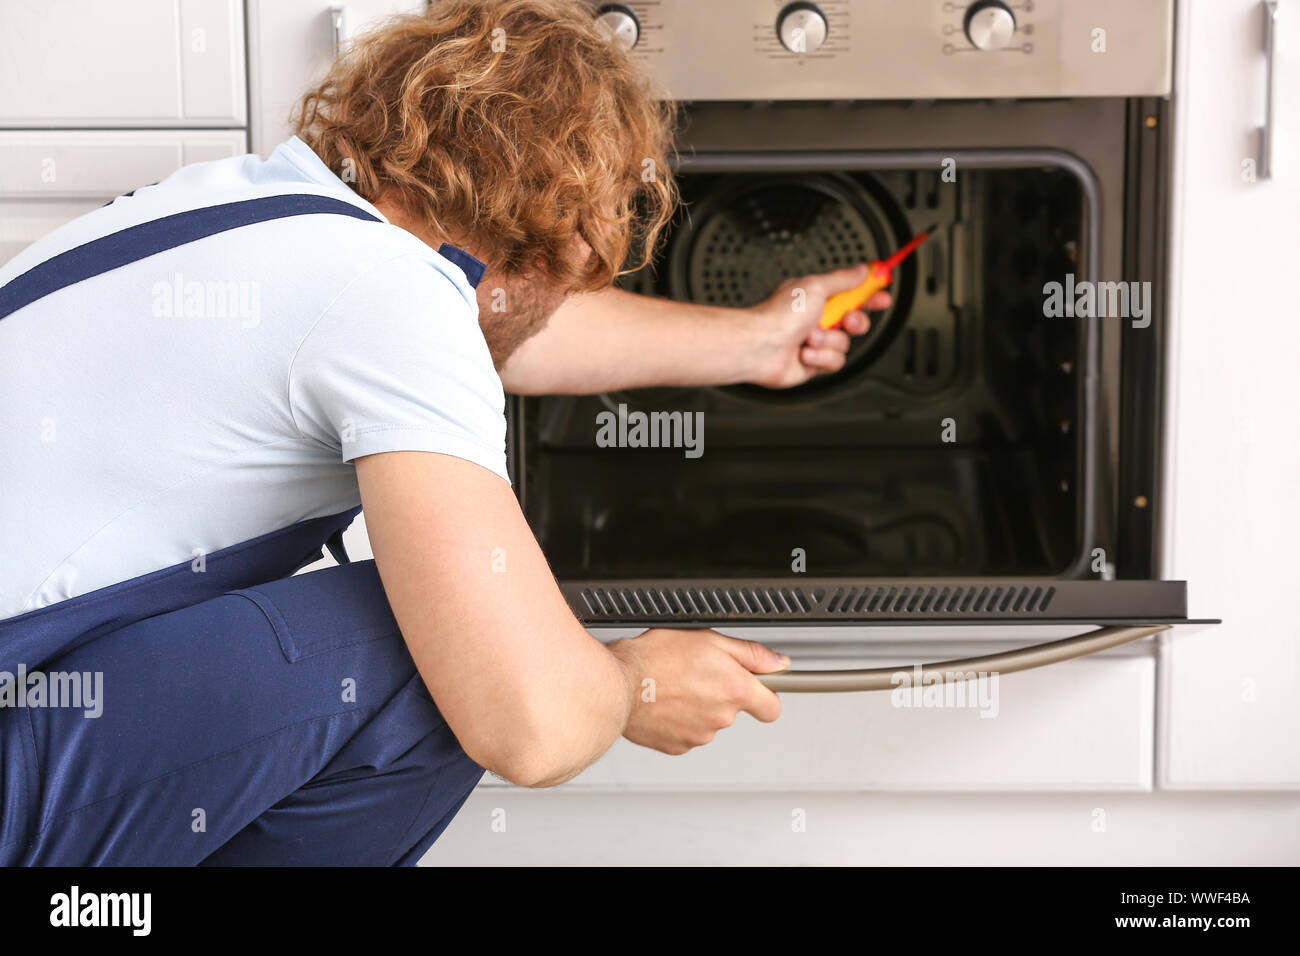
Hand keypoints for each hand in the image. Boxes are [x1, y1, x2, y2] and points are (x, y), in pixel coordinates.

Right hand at [608, 629, 787, 754]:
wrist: (618, 684)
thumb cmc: (656, 658)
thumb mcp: (709, 639)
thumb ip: (751, 654)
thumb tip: (778, 663)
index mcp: (735, 690)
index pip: (772, 707)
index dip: (767, 696)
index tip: (758, 688)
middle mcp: (721, 717)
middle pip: (733, 709)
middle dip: (721, 693)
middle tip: (697, 672)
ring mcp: (699, 735)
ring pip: (708, 721)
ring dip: (697, 706)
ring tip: (674, 685)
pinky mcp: (677, 746)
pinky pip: (686, 733)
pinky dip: (678, 720)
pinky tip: (665, 702)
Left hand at [744, 264, 891, 388]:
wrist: (760, 346)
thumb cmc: (779, 315)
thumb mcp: (816, 286)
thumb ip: (843, 279)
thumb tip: (861, 269)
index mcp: (817, 297)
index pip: (852, 293)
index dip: (871, 295)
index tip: (884, 294)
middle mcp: (817, 318)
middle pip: (856, 321)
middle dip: (855, 322)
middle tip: (845, 320)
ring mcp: (816, 342)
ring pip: (845, 344)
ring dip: (829, 340)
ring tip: (809, 338)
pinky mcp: (814, 363)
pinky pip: (834, 362)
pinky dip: (821, 357)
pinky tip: (804, 353)